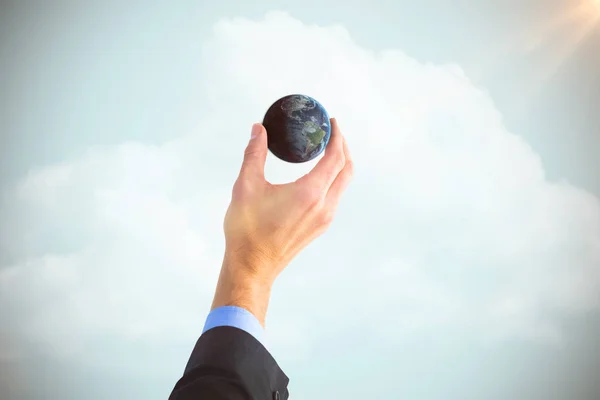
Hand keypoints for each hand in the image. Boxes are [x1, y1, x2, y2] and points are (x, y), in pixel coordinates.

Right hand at [211, 118, 352, 323]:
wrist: (251, 266)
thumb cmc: (247, 231)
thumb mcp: (246, 186)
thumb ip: (254, 154)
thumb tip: (258, 130)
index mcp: (310, 193)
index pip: (336, 157)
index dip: (337, 137)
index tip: (331, 122)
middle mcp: (324, 206)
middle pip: (347, 170)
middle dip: (343, 148)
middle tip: (331, 132)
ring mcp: (324, 219)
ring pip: (343, 185)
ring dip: (340, 165)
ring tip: (325, 150)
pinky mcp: (319, 227)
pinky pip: (335, 197)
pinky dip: (333, 180)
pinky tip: (317, 175)